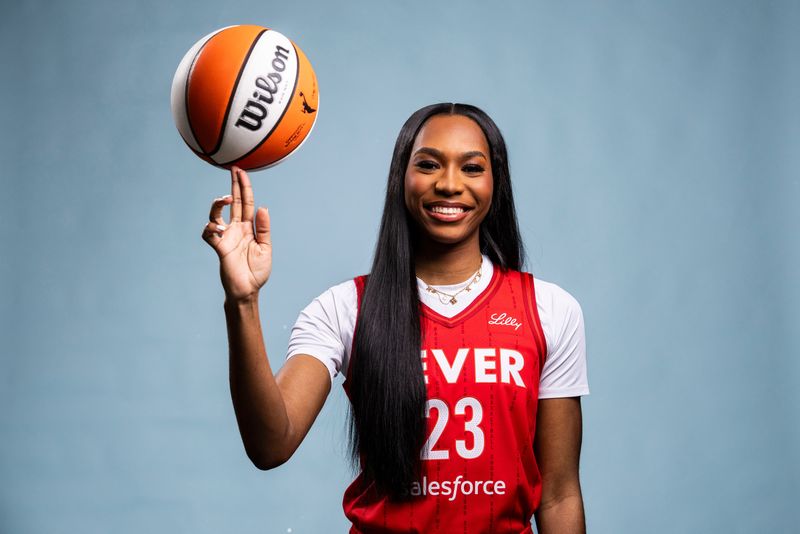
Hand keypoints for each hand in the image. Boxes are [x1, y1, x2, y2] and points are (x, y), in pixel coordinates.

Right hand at [201, 166, 271, 301]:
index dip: (244, 187)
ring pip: (216, 214)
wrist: (247, 290)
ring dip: (219, 204)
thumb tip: (263, 207)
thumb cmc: (257, 271)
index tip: (241, 171)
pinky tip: (217, 228)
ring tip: (226, 200)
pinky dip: (210, 227)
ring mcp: (226, 237)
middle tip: (233, 169)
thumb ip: (263, 229)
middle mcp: (236, 229)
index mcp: (248, 228)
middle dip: (233, 186)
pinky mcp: (219, 248)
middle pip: (232, 203)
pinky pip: (208, 233)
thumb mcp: (265, 248)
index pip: (246, 203)